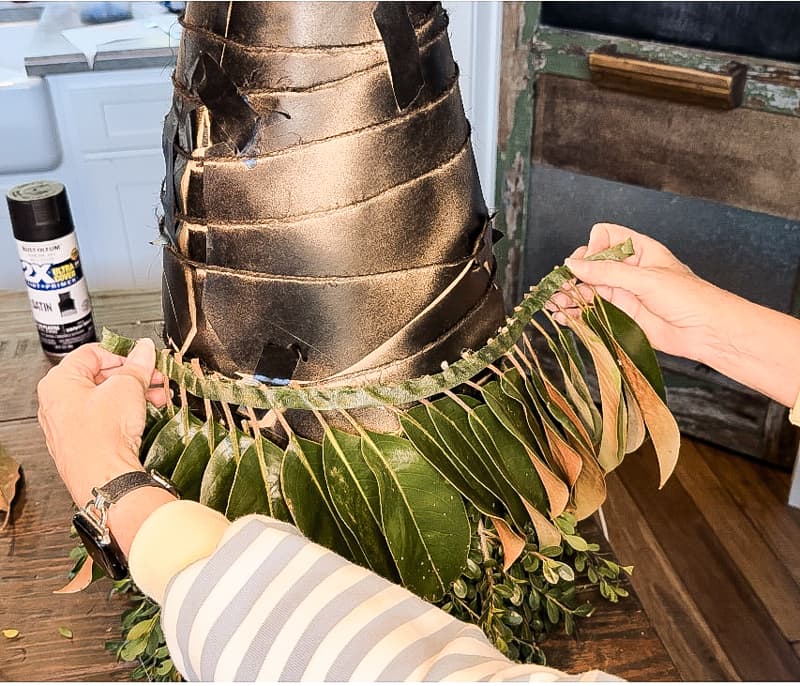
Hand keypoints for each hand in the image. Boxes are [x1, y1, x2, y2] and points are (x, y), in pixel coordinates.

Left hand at [37, 339, 167, 507]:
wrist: (104, 479)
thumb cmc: (103, 437)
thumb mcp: (128, 387)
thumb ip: (138, 364)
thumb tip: (144, 349)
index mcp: (59, 382)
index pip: (93, 353)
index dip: (123, 354)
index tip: (143, 358)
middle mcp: (57, 402)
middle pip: (100, 376)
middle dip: (133, 376)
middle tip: (154, 378)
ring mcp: (67, 424)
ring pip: (105, 398)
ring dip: (134, 394)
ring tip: (156, 397)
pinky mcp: (80, 441)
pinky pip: (104, 418)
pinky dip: (124, 412)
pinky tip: (144, 414)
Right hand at [551, 223, 799, 407]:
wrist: (707, 332)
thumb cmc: (689, 297)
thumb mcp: (647, 279)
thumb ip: (608, 273)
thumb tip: (573, 265)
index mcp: (638, 250)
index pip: (605, 236)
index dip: (594, 246)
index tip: (591, 262)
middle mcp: (627, 269)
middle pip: (590, 264)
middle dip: (573, 274)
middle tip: (561, 287)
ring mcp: (622, 293)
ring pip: (586, 289)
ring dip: (568, 296)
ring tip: (553, 304)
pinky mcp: (619, 316)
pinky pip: (590, 312)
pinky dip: (575, 314)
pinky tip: (563, 317)